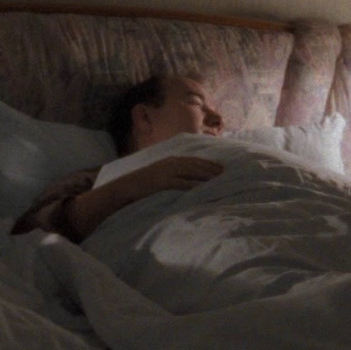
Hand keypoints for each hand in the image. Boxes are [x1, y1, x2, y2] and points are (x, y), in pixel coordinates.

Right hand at [95, 157, 224, 207]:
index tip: (220, 167)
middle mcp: (170, 164)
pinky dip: (193, 186)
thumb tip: (186, 179)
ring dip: (206, 176)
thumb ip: (172, 175)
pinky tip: (203, 189)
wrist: (125, 188)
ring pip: (191, 172)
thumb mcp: (158, 175)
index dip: (208, 163)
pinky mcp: (162, 182)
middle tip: (225, 173)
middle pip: (195, 165)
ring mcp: (166, 172)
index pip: (193, 160)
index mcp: (170, 160)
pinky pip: (181, 184)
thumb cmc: (142, 184)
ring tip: (218, 180)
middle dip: (211, 168)